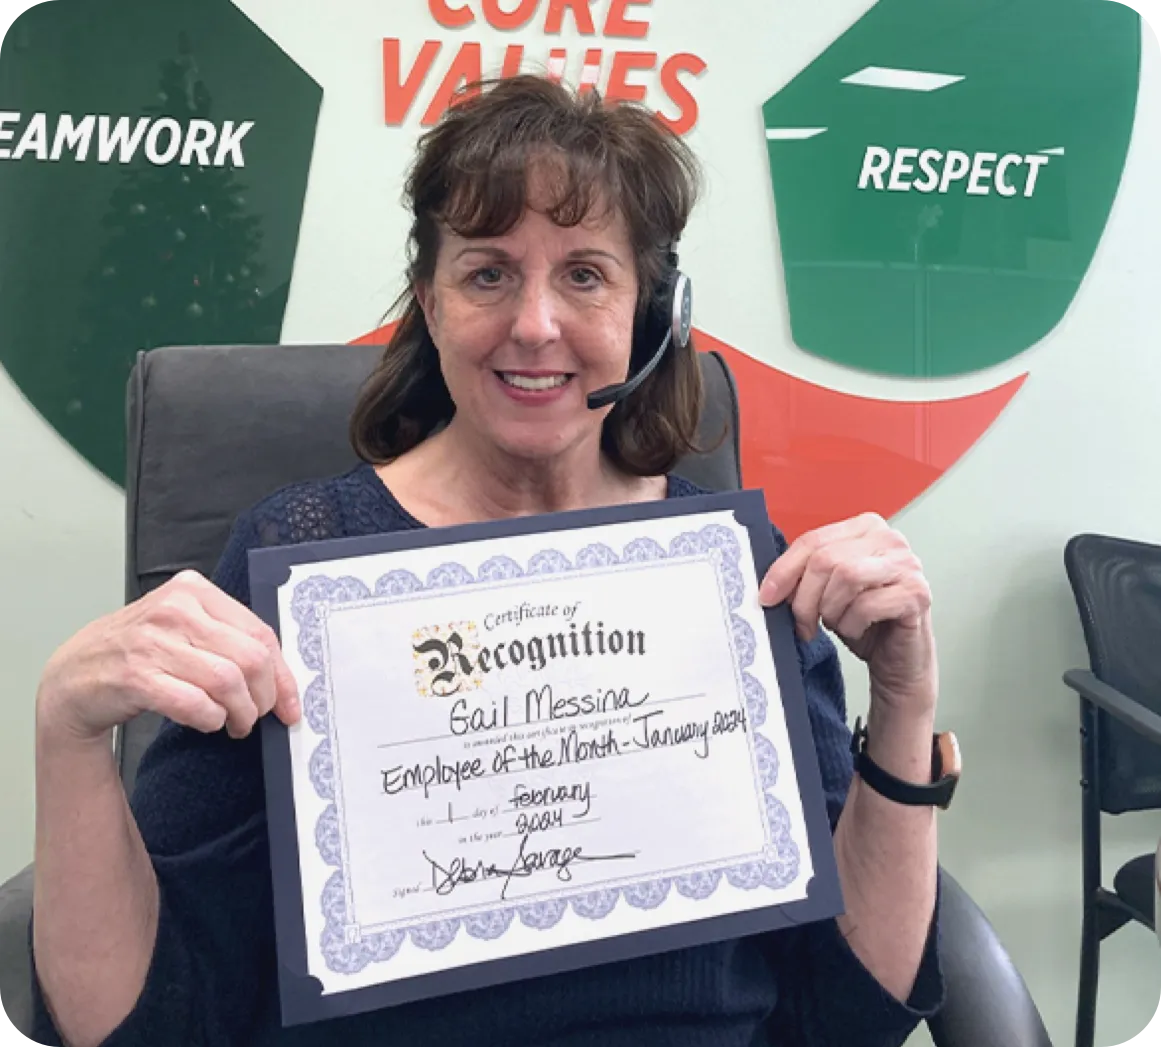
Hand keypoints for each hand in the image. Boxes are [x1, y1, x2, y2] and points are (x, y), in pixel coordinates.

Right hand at [36, 570, 300, 745]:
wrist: (74, 674)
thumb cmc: (140, 651)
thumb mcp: (184, 627)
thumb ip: (228, 639)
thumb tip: (281, 677)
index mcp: (193, 590)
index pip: (260, 631)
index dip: (283, 674)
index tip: (291, 704)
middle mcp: (175, 609)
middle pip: (250, 658)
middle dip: (263, 697)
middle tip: (256, 717)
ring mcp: (152, 641)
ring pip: (227, 681)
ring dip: (239, 713)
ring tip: (233, 724)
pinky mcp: (136, 676)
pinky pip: (194, 703)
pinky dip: (210, 719)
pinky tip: (207, 722)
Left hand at [758, 513, 935, 715]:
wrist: (898, 658)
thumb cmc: (864, 621)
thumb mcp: (827, 591)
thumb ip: (805, 575)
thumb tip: (770, 585)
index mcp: (864, 528)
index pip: (813, 540)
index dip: (784, 570)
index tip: (768, 596)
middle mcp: (889, 540)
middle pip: (826, 559)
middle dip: (805, 598)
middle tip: (803, 624)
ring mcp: (907, 565)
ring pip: (846, 576)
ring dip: (830, 610)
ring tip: (835, 623)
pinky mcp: (917, 594)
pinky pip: (867, 605)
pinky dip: (851, 624)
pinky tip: (857, 630)